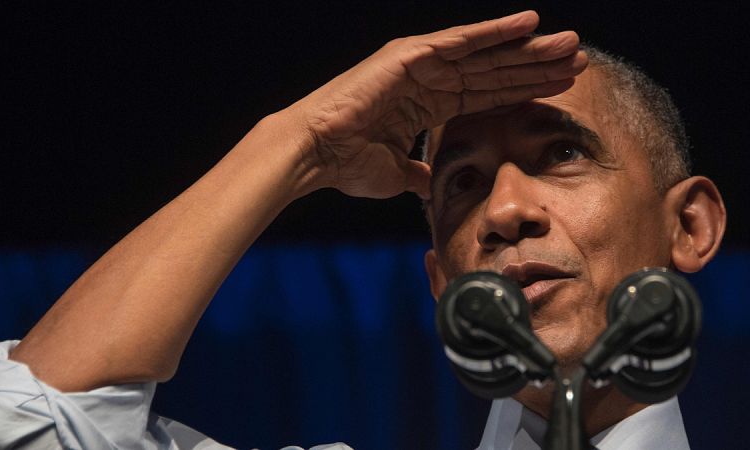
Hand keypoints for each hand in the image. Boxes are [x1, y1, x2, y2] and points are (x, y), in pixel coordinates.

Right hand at [283, 10, 586, 199]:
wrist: (317, 154)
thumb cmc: (348, 164)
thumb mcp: (396, 174)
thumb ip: (417, 173)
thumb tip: (429, 184)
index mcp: (429, 104)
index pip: (488, 95)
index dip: (524, 90)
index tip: (561, 88)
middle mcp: (430, 79)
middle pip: (495, 71)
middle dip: (536, 66)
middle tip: (577, 59)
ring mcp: (422, 64)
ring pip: (486, 54)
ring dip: (527, 47)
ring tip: (567, 42)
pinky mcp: (412, 54)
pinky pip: (462, 41)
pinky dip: (495, 31)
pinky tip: (528, 23)